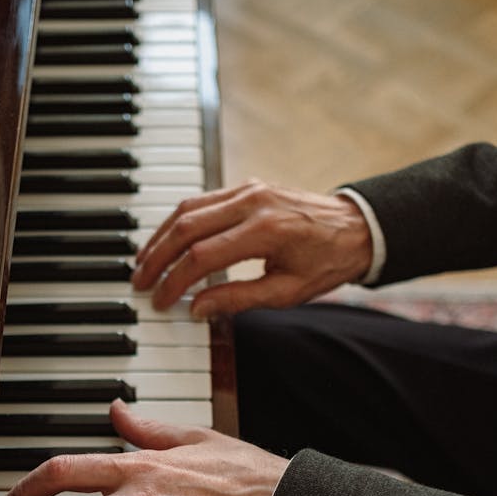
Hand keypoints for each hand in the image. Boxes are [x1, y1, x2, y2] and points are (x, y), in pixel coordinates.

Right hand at [131, 179, 372, 317]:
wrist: (357, 227)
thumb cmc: (326, 263)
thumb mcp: (287, 292)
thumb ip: (238, 299)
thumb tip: (197, 308)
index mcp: (266, 231)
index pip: (203, 256)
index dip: (175, 281)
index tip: (161, 301)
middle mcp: (253, 203)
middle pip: (187, 227)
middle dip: (158, 257)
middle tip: (140, 282)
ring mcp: (248, 190)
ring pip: (188, 208)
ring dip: (161, 236)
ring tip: (144, 263)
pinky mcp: (246, 187)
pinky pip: (202, 200)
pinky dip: (178, 222)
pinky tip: (166, 241)